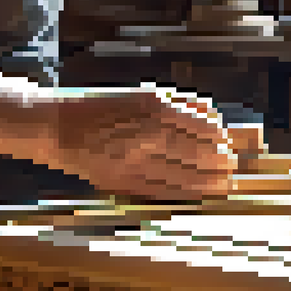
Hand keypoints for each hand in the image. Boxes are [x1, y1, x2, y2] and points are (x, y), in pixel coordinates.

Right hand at [42, 87, 235, 202]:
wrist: (58, 129)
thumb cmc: (101, 108)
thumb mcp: (139, 96)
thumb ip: (175, 106)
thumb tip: (211, 118)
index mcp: (152, 107)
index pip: (200, 128)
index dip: (219, 140)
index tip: (229, 144)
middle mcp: (145, 134)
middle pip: (197, 154)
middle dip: (220, 163)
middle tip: (232, 166)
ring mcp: (134, 161)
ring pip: (184, 177)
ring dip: (209, 182)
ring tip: (224, 183)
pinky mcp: (124, 183)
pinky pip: (163, 192)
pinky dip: (186, 194)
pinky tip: (199, 194)